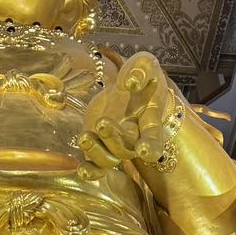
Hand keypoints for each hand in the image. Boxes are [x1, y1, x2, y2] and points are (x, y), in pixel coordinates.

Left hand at [77, 52, 187, 188]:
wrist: (129, 90)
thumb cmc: (142, 77)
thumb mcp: (145, 64)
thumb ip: (141, 69)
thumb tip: (130, 83)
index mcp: (150, 122)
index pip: (154, 139)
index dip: (150, 147)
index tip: (144, 150)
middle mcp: (135, 139)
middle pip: (126, 149)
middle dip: (114, 139)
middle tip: (102, 123)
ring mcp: (116, 146)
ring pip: (109, 160)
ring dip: (96, 152)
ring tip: (85, 138)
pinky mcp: (100, 147)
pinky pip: (96, 166)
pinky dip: (90, 170)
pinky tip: (81, 170)